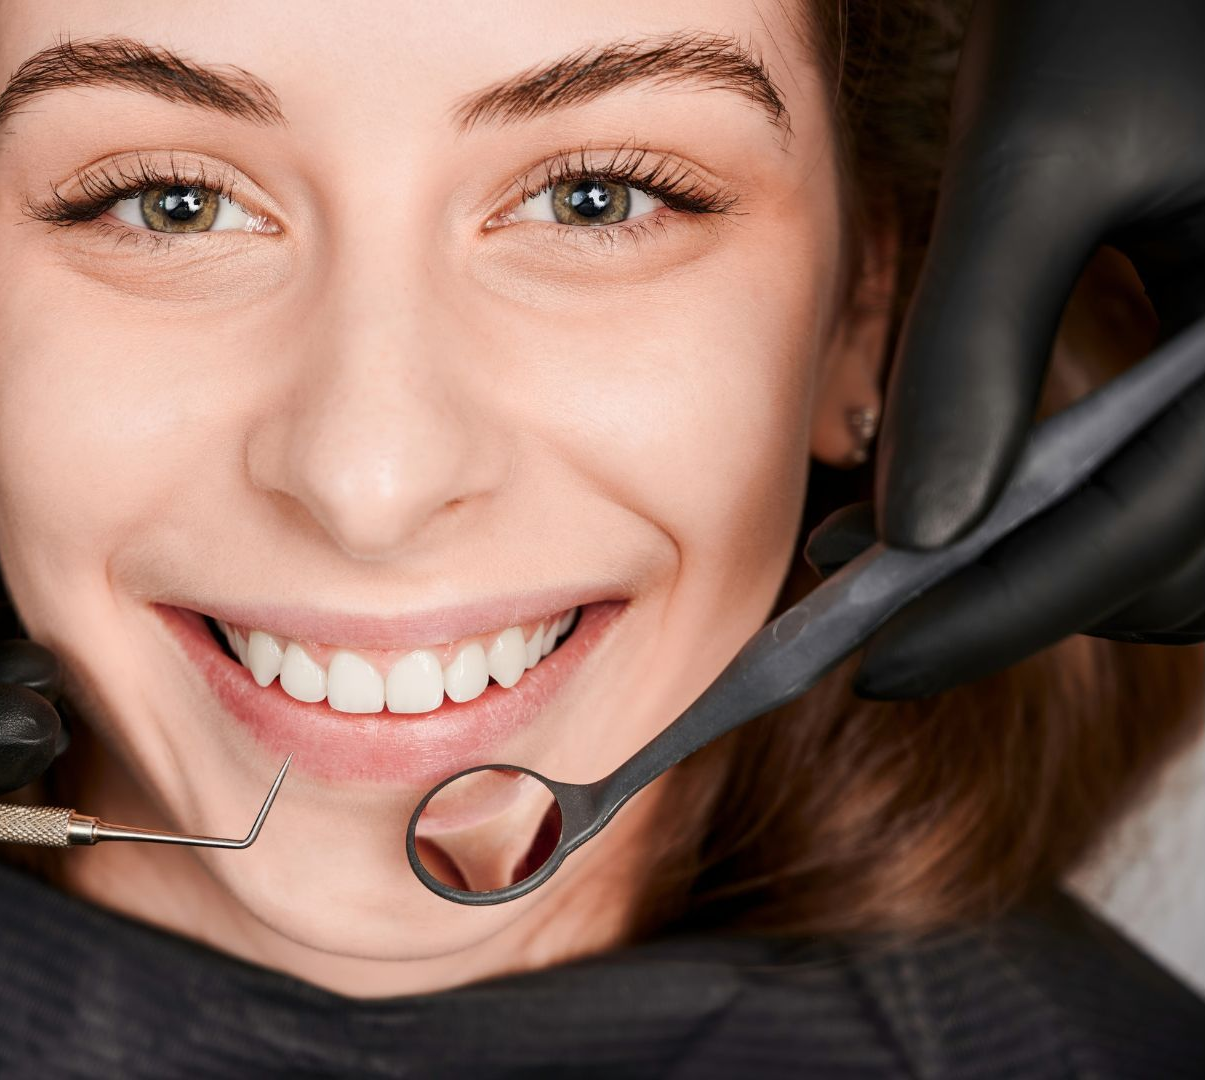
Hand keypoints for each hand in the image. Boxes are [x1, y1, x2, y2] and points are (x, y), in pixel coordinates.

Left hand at [842, 0, 1204, 696]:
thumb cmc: (1118, 1)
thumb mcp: (1036, 157)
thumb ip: (976, 344)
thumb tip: (916, 534)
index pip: (1146, 532)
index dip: (998, 611)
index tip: (872, 665)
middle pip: (1176, 559)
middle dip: (1018, 594)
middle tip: (866, 599)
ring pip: (1187, 539)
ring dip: (1049, 561)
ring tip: (899, 544)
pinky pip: (1187, 477)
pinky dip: (1087, 505)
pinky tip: (980, 482)